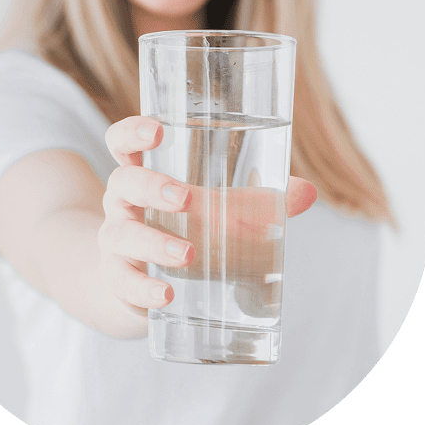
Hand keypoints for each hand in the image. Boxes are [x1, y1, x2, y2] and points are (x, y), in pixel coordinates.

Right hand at [98, 116, 316, 315]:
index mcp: (144, 174)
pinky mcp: (117, 278)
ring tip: (187, 253)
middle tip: (186, 199)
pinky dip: (143, 288)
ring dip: (154, 242)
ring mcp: (116, 240)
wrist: (141, 283)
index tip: (156, 130)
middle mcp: (123, 203)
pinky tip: (165, 294)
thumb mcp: (215, 211)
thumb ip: (257, 201)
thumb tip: (307, 192)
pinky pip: (123, 281)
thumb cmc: (183, 231)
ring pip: (122, 233)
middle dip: (152, 187)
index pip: (122, 143)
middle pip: (123, 182)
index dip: (132, 132)